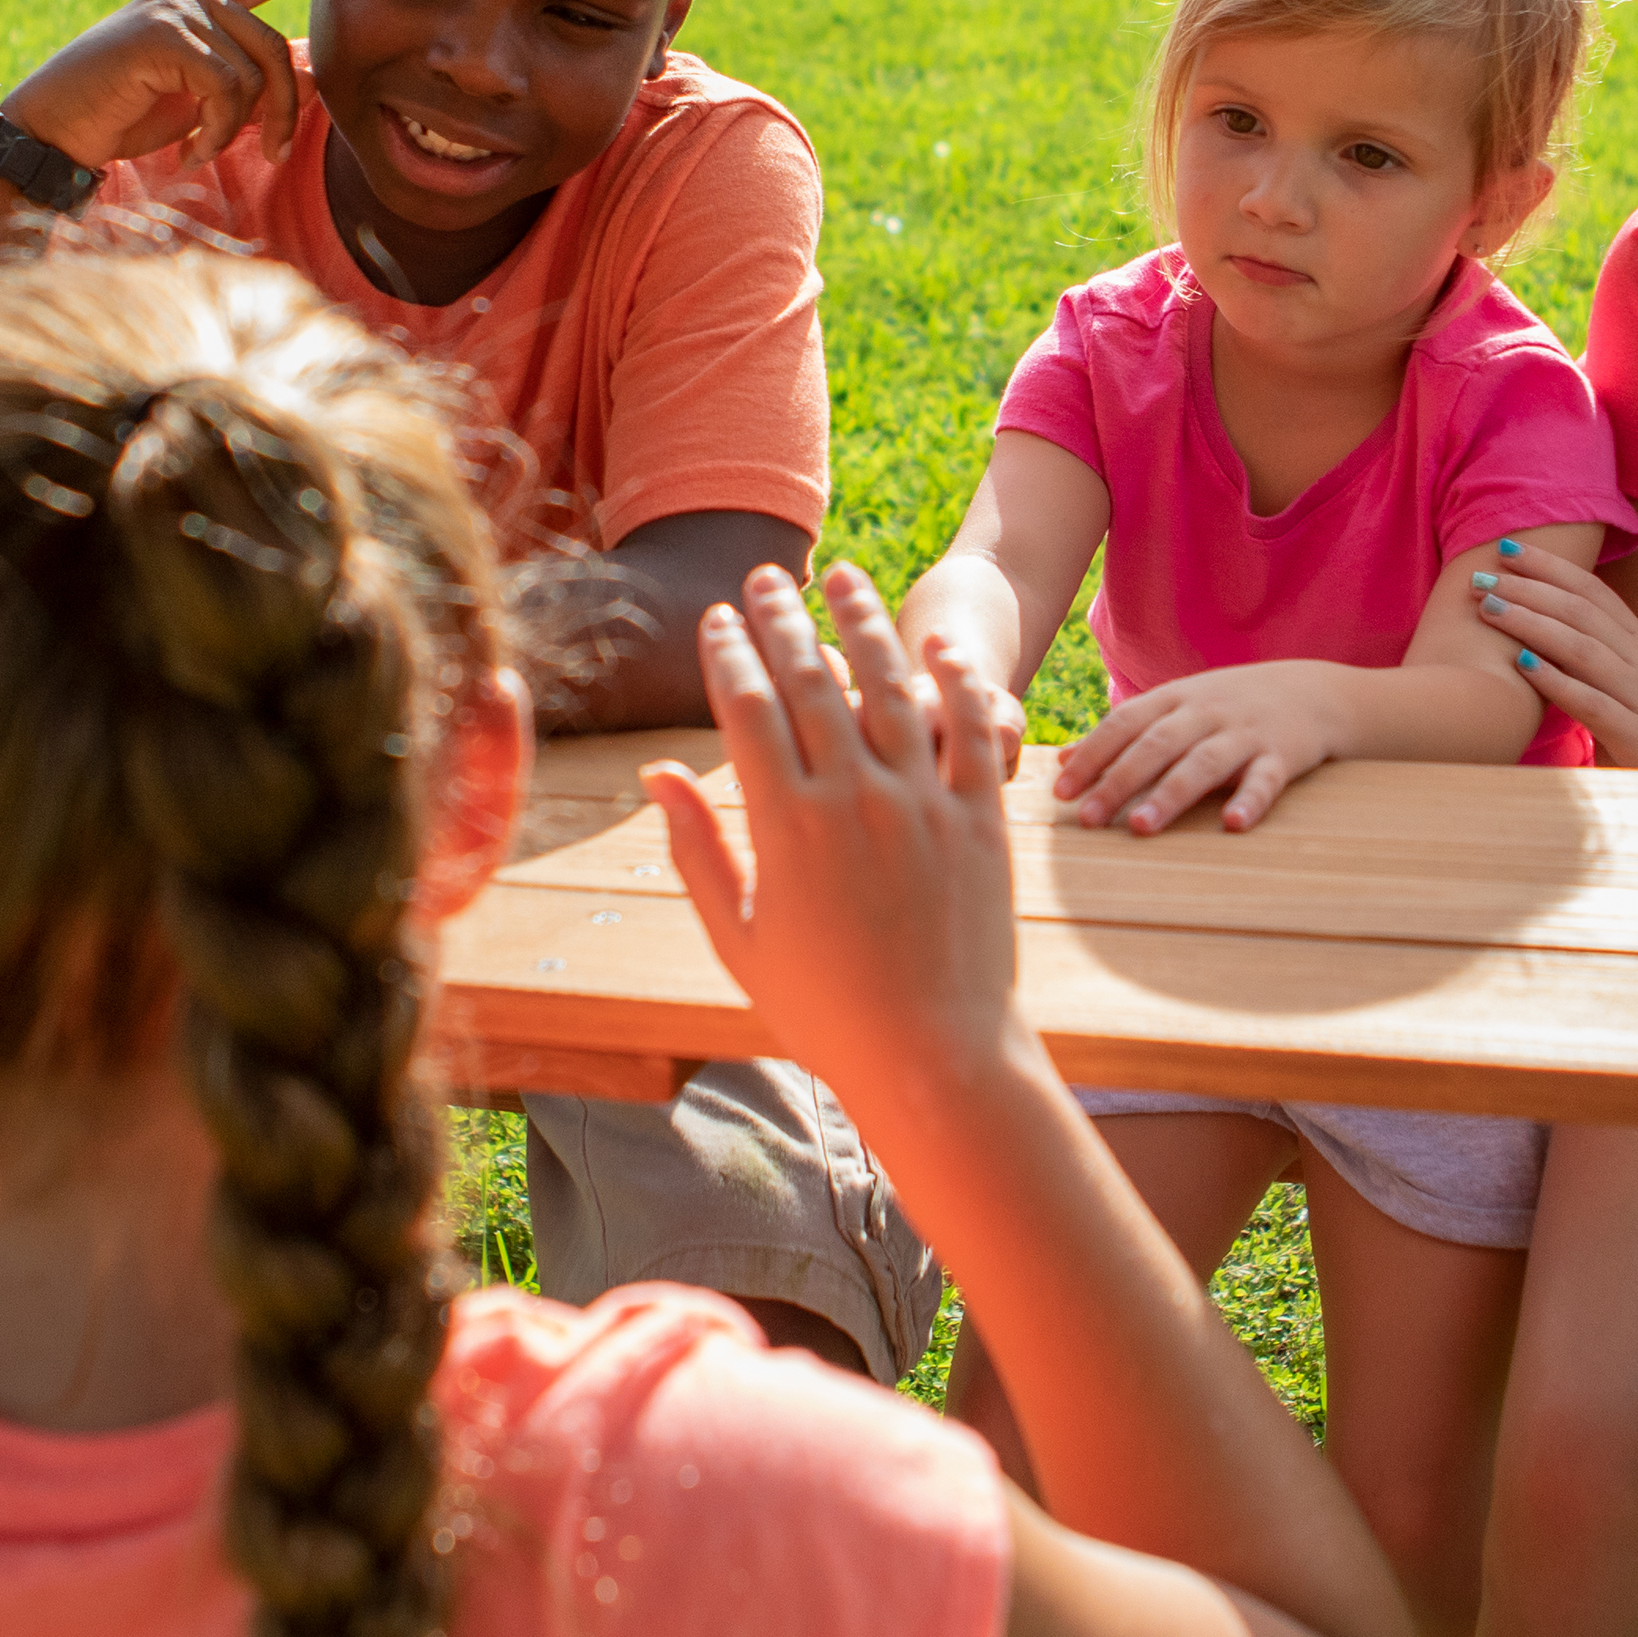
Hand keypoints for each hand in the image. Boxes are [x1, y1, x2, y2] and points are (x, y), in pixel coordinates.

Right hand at [3, 0, 350, 172]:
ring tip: (204, 152)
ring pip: (253, 74)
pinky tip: (191, 151)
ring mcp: (176, 8)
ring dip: (237, 128)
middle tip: (271, 152)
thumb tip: (313, 78)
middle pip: (274, 46)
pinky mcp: (164, 34)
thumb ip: (248, 81)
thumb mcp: (199, 99)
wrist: (53, 128)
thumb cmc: (122, 114)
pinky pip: (226, 87)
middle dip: (284, 109)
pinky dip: (216, 131)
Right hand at [645, 561, 1020, 1107]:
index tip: (717, 617)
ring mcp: (923, 802)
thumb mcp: (738, 937)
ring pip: (890, 685)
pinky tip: (937, 645)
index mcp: (785, 824)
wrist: (936, 1059)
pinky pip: (970, 728)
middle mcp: (853, 798)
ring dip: (863, 622)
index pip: (746, 706)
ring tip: (845, 577)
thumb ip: (696, 849)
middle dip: (781, 617)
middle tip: (766, 577)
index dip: (727, 651)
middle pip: (811, 678)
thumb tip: (656, 774)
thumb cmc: (825, 1012)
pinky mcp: (981, 817)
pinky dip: (956, 680)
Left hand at [1051, 660, 1350, 833]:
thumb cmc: (1227, 705)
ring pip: (1203, 763)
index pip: (1123, 724)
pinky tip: (1232, 824)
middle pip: (1156, 745)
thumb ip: (1121, 734)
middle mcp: (1205, 712)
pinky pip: (1266, 779)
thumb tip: (1062, 761)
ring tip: (1141, 827)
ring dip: (1170, 794)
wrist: (1313, 691)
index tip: (1061, 793)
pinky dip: (1250, 800)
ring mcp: (1245, 732)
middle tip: (1088, 819)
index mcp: (1173, 699)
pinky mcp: (1284, 754)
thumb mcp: (1174, 708)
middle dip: (1118, 781)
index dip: (1091, 756)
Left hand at [1468, 543, 1637, 773]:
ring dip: (1532, 623)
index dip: (1551, 566)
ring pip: (1582, 648)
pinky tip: (1525, 666)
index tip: (1507, 546)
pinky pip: (1595, 703)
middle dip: (1528, 586)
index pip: (1594, 593)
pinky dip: (1559, 681)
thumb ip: (1609, 670)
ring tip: (1489, 606)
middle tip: (1480, 571)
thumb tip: (1555, 657)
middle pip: (1581, 610)